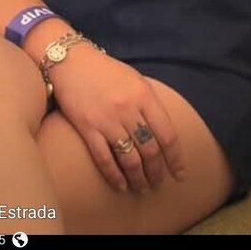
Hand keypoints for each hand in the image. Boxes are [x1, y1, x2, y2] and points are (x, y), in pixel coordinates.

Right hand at [50, 45, 187, 194]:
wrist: (70, 60)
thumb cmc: (105, 71)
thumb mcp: (135, 80)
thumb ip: (149, 104)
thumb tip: (162, 132)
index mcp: (144, 96)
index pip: (167, 134)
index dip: (175, 158)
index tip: (180, 174)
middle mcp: (128, 109)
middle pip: (150, 150)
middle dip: (156, 172)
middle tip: (158, 184)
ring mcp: (106, 119)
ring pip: (129, 158)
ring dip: (138, 178)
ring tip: (142, 188)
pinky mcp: (87, 127)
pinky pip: (104, 158)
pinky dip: (114, 176)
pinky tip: (120, 185)